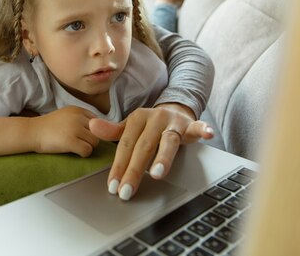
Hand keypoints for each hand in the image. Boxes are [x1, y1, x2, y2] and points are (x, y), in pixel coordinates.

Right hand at [30, 106, 99, 156]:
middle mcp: (78, 117)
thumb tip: (100, 128)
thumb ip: (81, 118)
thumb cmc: (48, 126)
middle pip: (98, 132)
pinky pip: (87, 150)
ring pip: (94, 142)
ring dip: (87, 147)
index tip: (83, 136)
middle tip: (79, 143)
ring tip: (76, 147)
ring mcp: (75, 129)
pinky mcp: (70, 141)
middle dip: (91, 139)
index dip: (93, 131)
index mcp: (78, 110)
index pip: (98, 121)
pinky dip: (83, 154)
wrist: (31, 132)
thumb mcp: (66, 115)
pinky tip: (75, 152)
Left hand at [89, 103, 213, 200]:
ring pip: (168, 141)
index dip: (118, 166)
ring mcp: (173, 122)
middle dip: (134, 171)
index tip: (113, 186)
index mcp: (137, 119)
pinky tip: (207, 134)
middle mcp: (154, 119)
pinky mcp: (190, 125)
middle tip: (127, 191)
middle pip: (144, 147)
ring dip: (163, 157)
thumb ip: (113, 131)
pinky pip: (197, 127)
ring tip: (156, 174)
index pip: (126, 146)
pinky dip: (202, 129)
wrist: (174, 109)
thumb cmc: (149, 124)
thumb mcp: (130, 126)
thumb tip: (92, 127)